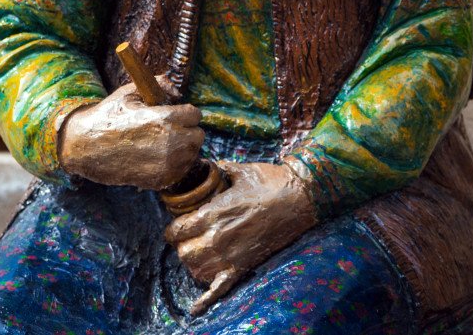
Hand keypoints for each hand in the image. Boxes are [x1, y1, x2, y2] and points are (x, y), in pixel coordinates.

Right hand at [58, 82, 203, 189]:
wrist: (87, 148)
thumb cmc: (109, 117)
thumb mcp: (130, 93)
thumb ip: (158, 84)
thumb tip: (176, 91)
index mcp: (165, 119)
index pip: (196, 114)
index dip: (185, 112)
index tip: (175, 113)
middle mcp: (171, 143)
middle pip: (198, 135)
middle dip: (187, 129)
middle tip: (170, 128)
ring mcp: (167, 165)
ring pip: (192, 154)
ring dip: (183, 147)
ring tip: (162, 142)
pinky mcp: (161, 180)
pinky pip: (182, 170)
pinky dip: (175, 164)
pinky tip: (157, 156)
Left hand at [165, 161, 318, 286]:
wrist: (300, 198)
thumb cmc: (270, 181)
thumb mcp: (238, 170)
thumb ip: (216, 170)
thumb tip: (202, 165)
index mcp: (212, 213)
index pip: (176, 231)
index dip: (172, 229)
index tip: (176, 226)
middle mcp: (218, 238)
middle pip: (183, 253)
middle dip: (181, 246)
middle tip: (187, 239)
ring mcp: (231, 255)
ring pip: (196, 271)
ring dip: (193, 264)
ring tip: (198, 254)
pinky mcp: (244, 266)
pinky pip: (220, 288)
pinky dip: (207, 299)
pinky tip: (196, 308)